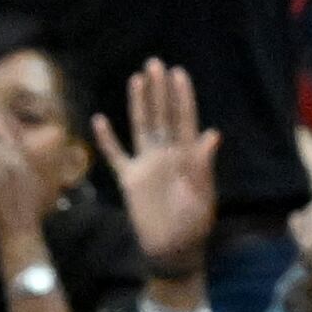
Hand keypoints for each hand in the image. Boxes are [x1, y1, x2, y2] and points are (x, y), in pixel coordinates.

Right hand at [91, 59, 219, 275]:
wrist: (173, 248)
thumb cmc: (194, 223)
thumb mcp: (202, 193)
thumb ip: (202, 165)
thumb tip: (212, 134)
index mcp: (187, 155)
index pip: (184, 119)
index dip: (182, 96)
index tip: (179, 73)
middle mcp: (166, 154)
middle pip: (162, 115)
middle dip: (159, 90)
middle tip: (155, 63)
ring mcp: (147, 164)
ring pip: (141, 126)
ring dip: (139, 103)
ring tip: (138, 79)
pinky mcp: (130, 179)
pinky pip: (116, 155)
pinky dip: (107, 139)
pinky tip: (100, 120)